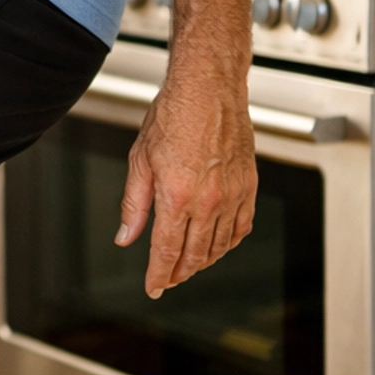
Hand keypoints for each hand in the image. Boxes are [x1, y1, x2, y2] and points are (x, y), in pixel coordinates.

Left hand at [116, 72, 255, 297]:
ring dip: (203, 262)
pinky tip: (219, 245)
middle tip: (168, 280)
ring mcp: (232, 194)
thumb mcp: (140, 160)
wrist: (209, 87)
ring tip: (189, 266)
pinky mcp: (248, 185)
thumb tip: (126, 236)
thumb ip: (133, 205)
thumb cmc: (174, 114)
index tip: (153, 287)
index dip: (158, 275)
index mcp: (177, 195)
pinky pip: (242, 226)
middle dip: (179, 273)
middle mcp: (208, 199)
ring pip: (220, 245)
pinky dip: (229, 242)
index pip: (167, 251)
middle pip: (194, 254)